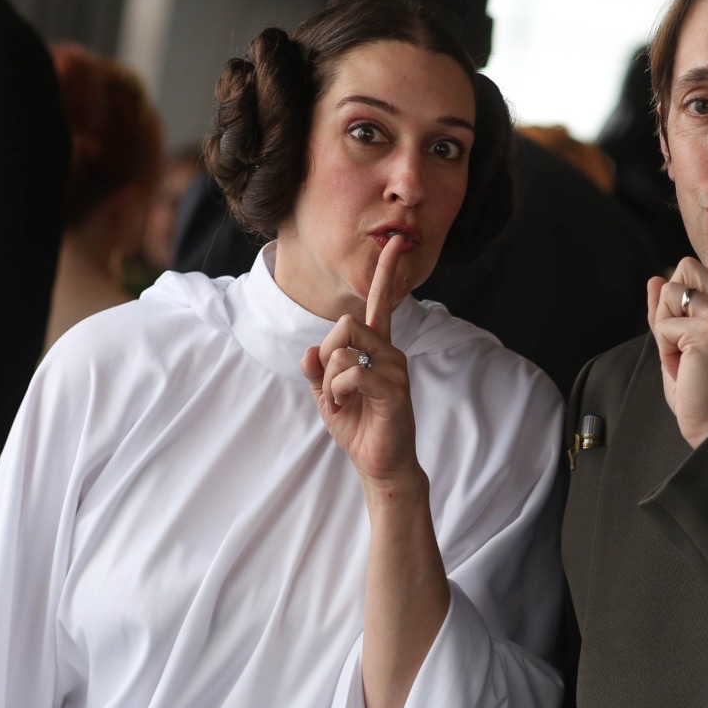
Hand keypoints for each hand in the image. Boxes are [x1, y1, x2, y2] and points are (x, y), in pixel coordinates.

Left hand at [299, 236, 424, 492]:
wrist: (379, 465)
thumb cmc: (359, 429)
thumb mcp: (328, 397)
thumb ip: (317, 371)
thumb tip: (310, 351)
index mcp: (377, 349)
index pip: (380, 303)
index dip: (387, 272)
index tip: (397, 242)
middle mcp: (390, 352)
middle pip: (345, 324)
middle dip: (326, 354)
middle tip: (330, 385)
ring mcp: (395, 369)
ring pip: (345, 349)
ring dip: (331, 380)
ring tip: (341, 402)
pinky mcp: (395, 390)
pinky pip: (353, 373)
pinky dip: (338, 392)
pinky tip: (346, 407)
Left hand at [649, 192, 707, 447]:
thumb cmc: (703, 393)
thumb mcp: (680, 347)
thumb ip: (669, 312)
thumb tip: (655, 277)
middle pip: (685, 268)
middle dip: (671, 304)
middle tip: (683, 346)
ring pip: (672, 291)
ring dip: (666, 327)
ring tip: (685, 358)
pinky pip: (663, 322)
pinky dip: (664, 348)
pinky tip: (684, 367)